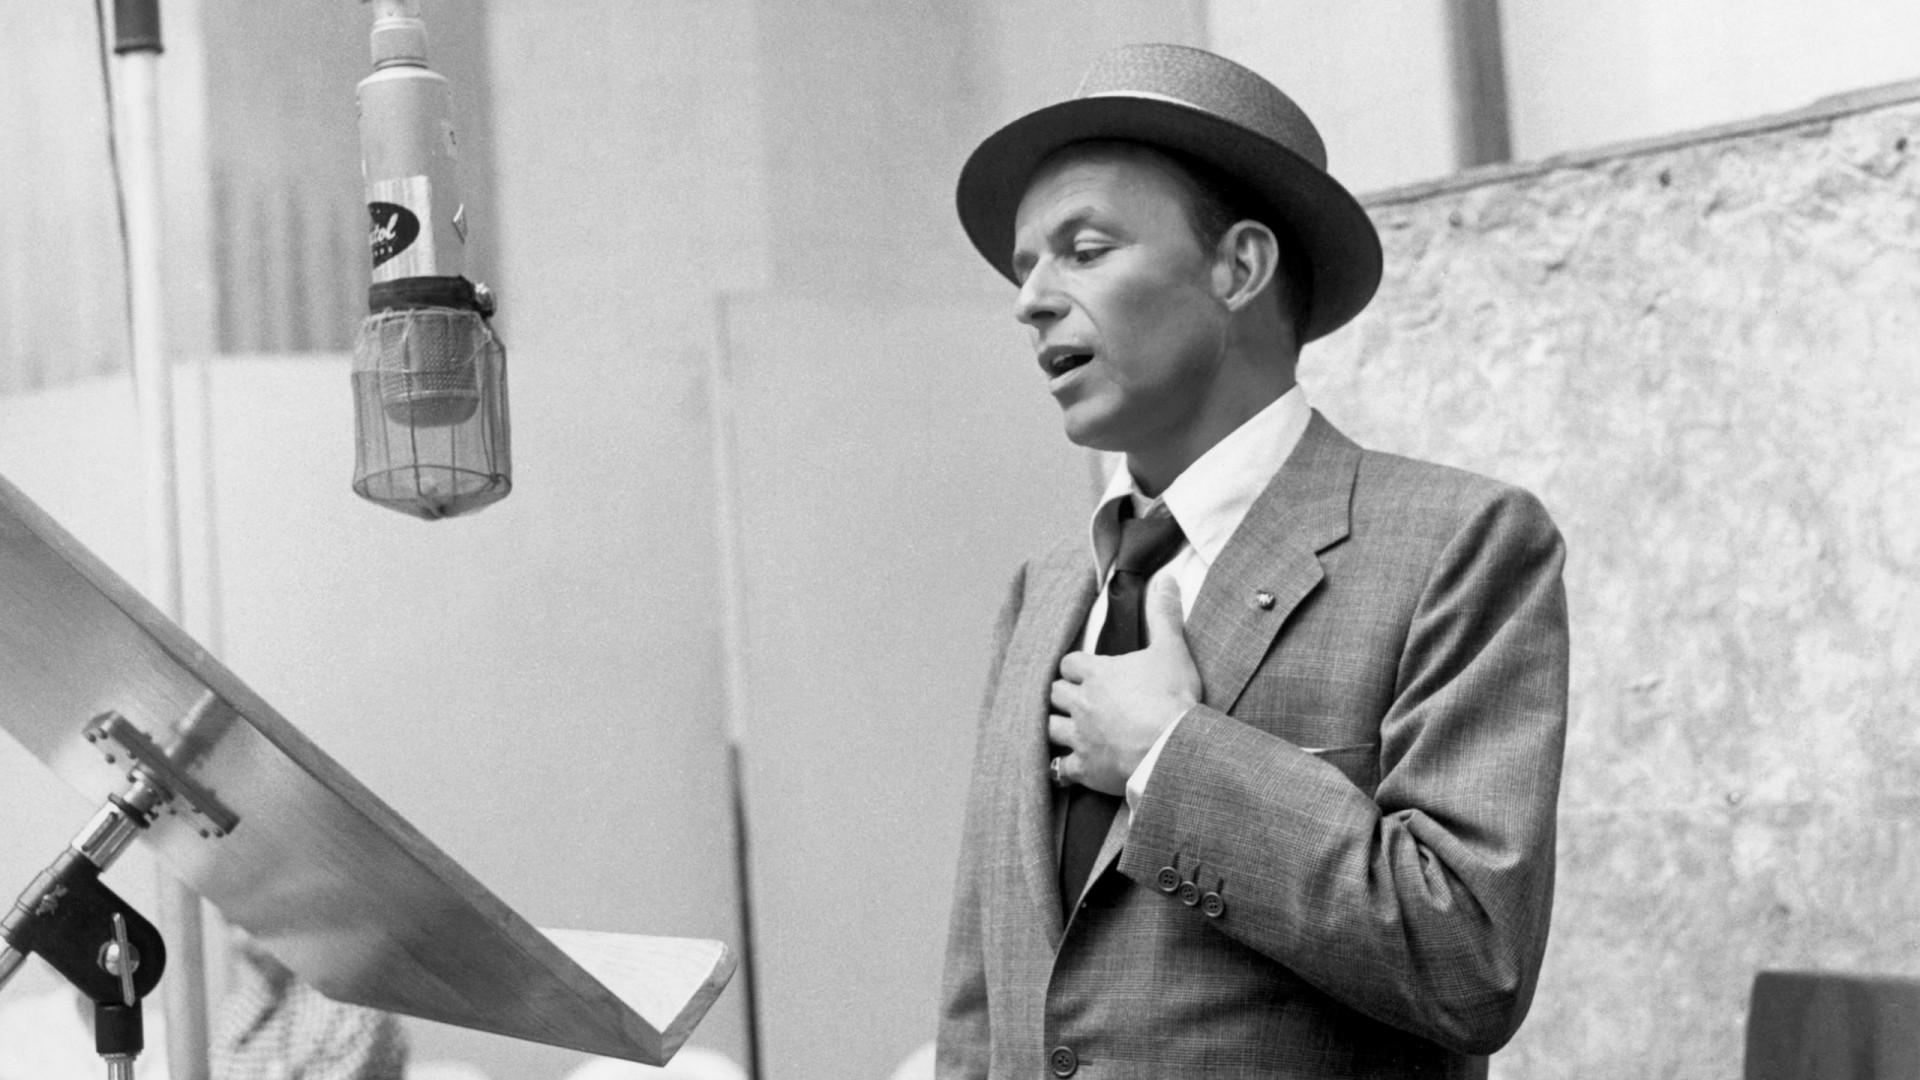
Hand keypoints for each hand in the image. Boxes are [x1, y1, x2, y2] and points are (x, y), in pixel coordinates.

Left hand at [1048, 575, 1201, 794]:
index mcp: (1097, 673)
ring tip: (1064, 728)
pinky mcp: (1084, 768)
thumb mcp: (1172, 650)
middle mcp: (1081, 703)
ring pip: (1049, 728)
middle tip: (1073, 699)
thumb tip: (1166, 579)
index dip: (1075, 667)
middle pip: (1054, 694)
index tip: (1083, 672)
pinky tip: (1064, 770)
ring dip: (1056, 727)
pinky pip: (1060, 769)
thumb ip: (1164, 614)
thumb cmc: (1173, 698)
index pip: (1069, 663)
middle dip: (1061, 695)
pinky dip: (1061, 769)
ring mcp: (1080, 737)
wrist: (1174, 748)